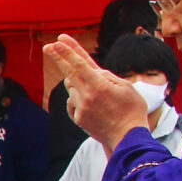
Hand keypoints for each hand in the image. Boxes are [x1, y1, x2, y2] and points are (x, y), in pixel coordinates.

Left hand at [44, 34, 150, 150]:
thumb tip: (93, 72)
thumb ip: (108, 77)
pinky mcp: (78, 118)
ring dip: (78, 82)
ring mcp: (81, 108)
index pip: (80, 65)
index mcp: (100, 86)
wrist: (128, 138)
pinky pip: (73, 102)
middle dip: (59, 58)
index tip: (58, 42)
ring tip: (97, 91)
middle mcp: (87, 96)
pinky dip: (78, 98)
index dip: (68, 52)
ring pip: (72, 88)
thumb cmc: (132, 110)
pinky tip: (92, 103)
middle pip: (69, 73)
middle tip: (48, 47)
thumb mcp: (127, 87)